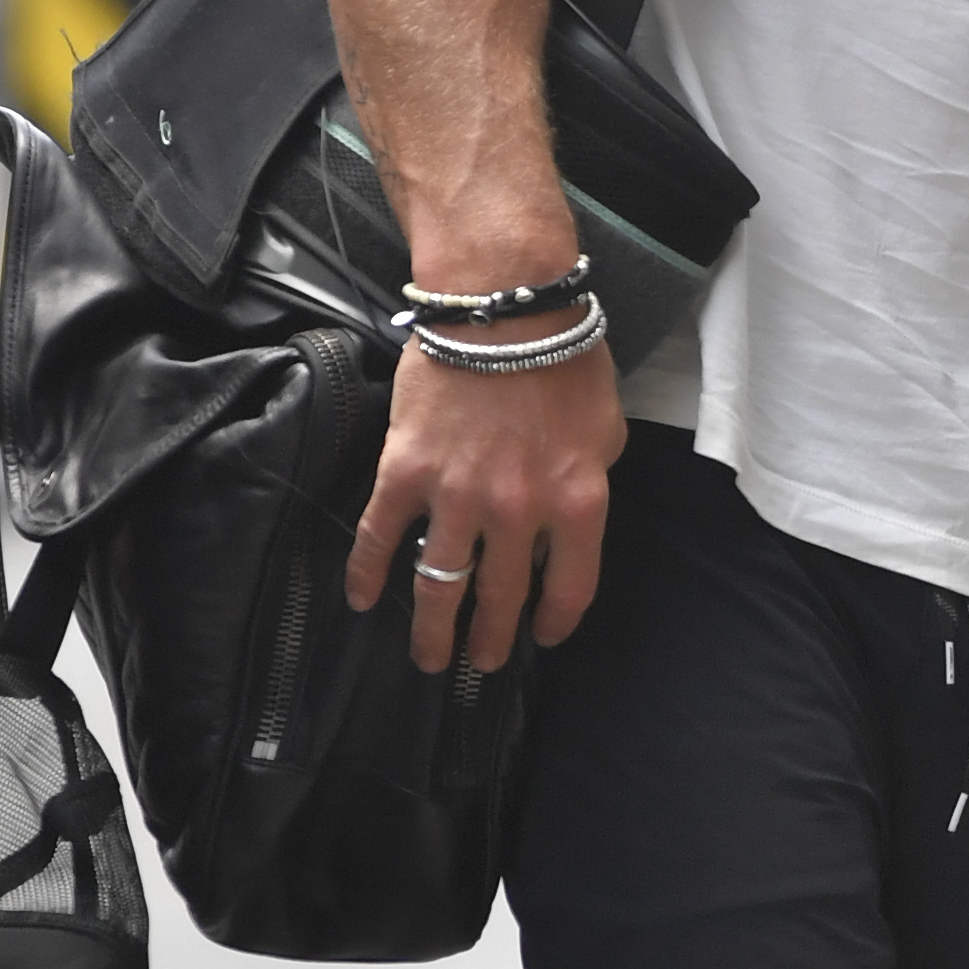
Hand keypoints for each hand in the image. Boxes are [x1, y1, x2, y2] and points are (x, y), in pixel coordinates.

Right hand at [349, 339, 628, 673]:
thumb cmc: (564, 357)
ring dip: (432, 631)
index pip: (570, 590)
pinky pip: (380, 537)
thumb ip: (591, 478)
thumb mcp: (606, 427)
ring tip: (429, 659)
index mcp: (577, 503)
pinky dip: (366, 574)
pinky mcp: (404, 473)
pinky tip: (361, 600)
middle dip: (489, 642)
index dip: (555, 623)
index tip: (543, 636)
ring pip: (439, 585)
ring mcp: (457, 496)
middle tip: (479, 664)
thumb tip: (569, 512)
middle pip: (500, 600)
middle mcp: (518, 513)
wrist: (502, 305)